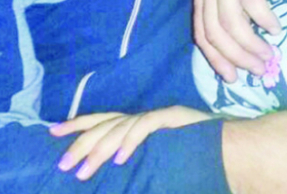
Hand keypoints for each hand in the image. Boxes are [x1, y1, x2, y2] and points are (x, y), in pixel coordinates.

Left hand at [50, 106, 212, 180]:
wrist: (234, 145)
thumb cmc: (198, 156)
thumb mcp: (159, 160)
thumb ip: (138, 163)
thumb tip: (112, 171)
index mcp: (139, 124)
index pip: (103, 120)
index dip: (77, 124)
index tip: (52, 132)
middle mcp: (145, 116)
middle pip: (106, 124)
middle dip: (81, 143)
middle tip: (63, 165)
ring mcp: (159, 115)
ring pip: (120, 127)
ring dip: (100, 149)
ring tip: (83, 170)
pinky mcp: (173, 118)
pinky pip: (145, 127)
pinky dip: (130, 142)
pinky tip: (118, 159)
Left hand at [194, 0, 286, 81]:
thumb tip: (247, 31)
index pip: (202, 32)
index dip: (216, 58)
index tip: (232, 77)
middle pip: (215, 31)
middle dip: (235, 57)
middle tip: (257, 71)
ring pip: (232, 21)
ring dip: (251, 44)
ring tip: (269, 55)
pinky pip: (251, 0)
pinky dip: (263, 18)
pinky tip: (275, 27)